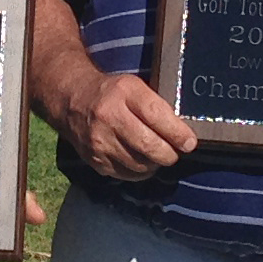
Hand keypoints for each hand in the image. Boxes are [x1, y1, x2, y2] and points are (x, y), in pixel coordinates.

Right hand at [53, 68, 194, 180]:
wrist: (72, 100)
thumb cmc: (112, 93)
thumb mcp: (135, 87)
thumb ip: (157, 107)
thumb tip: (183, 135)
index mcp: (124, 93)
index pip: (156, 116)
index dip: (177, 133)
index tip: (189, 143)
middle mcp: (108, 117)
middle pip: (149, 146)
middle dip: (169, 154)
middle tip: (175, 152)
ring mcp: (99, 141)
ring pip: (140, 165)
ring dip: (155, 164)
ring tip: (157, 155)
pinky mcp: (94, 160)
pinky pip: (126, 174)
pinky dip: (139, 171)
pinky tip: (141, 161)